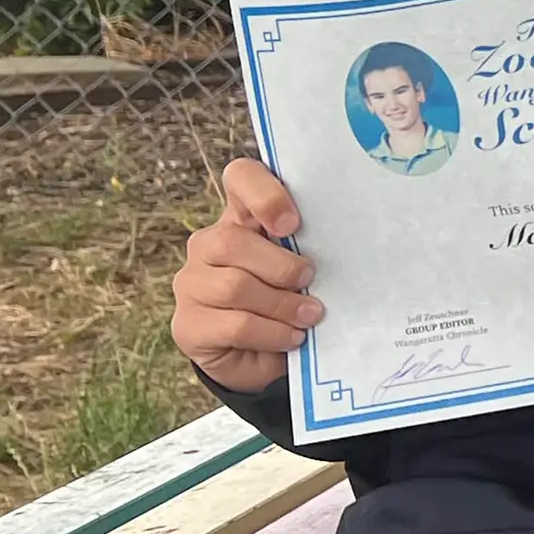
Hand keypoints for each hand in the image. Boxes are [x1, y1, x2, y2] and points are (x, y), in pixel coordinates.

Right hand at [172, 158, 319, 393]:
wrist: (265, 356)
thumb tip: (344, 245)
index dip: (265, 193)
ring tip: (310, 315)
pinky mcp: (189, 326)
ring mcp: (191, 285)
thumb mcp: (303, 267)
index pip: (240, 177)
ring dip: (282, 304)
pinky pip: (235, 325)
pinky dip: (272, 332)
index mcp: (240, 217)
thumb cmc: (291, 297)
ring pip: (234, 287)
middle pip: (232, 241)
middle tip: (310, 280)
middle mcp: (208, 245)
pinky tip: (291, 336)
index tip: (293, 224)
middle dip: (281, 266)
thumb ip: (310, 247)